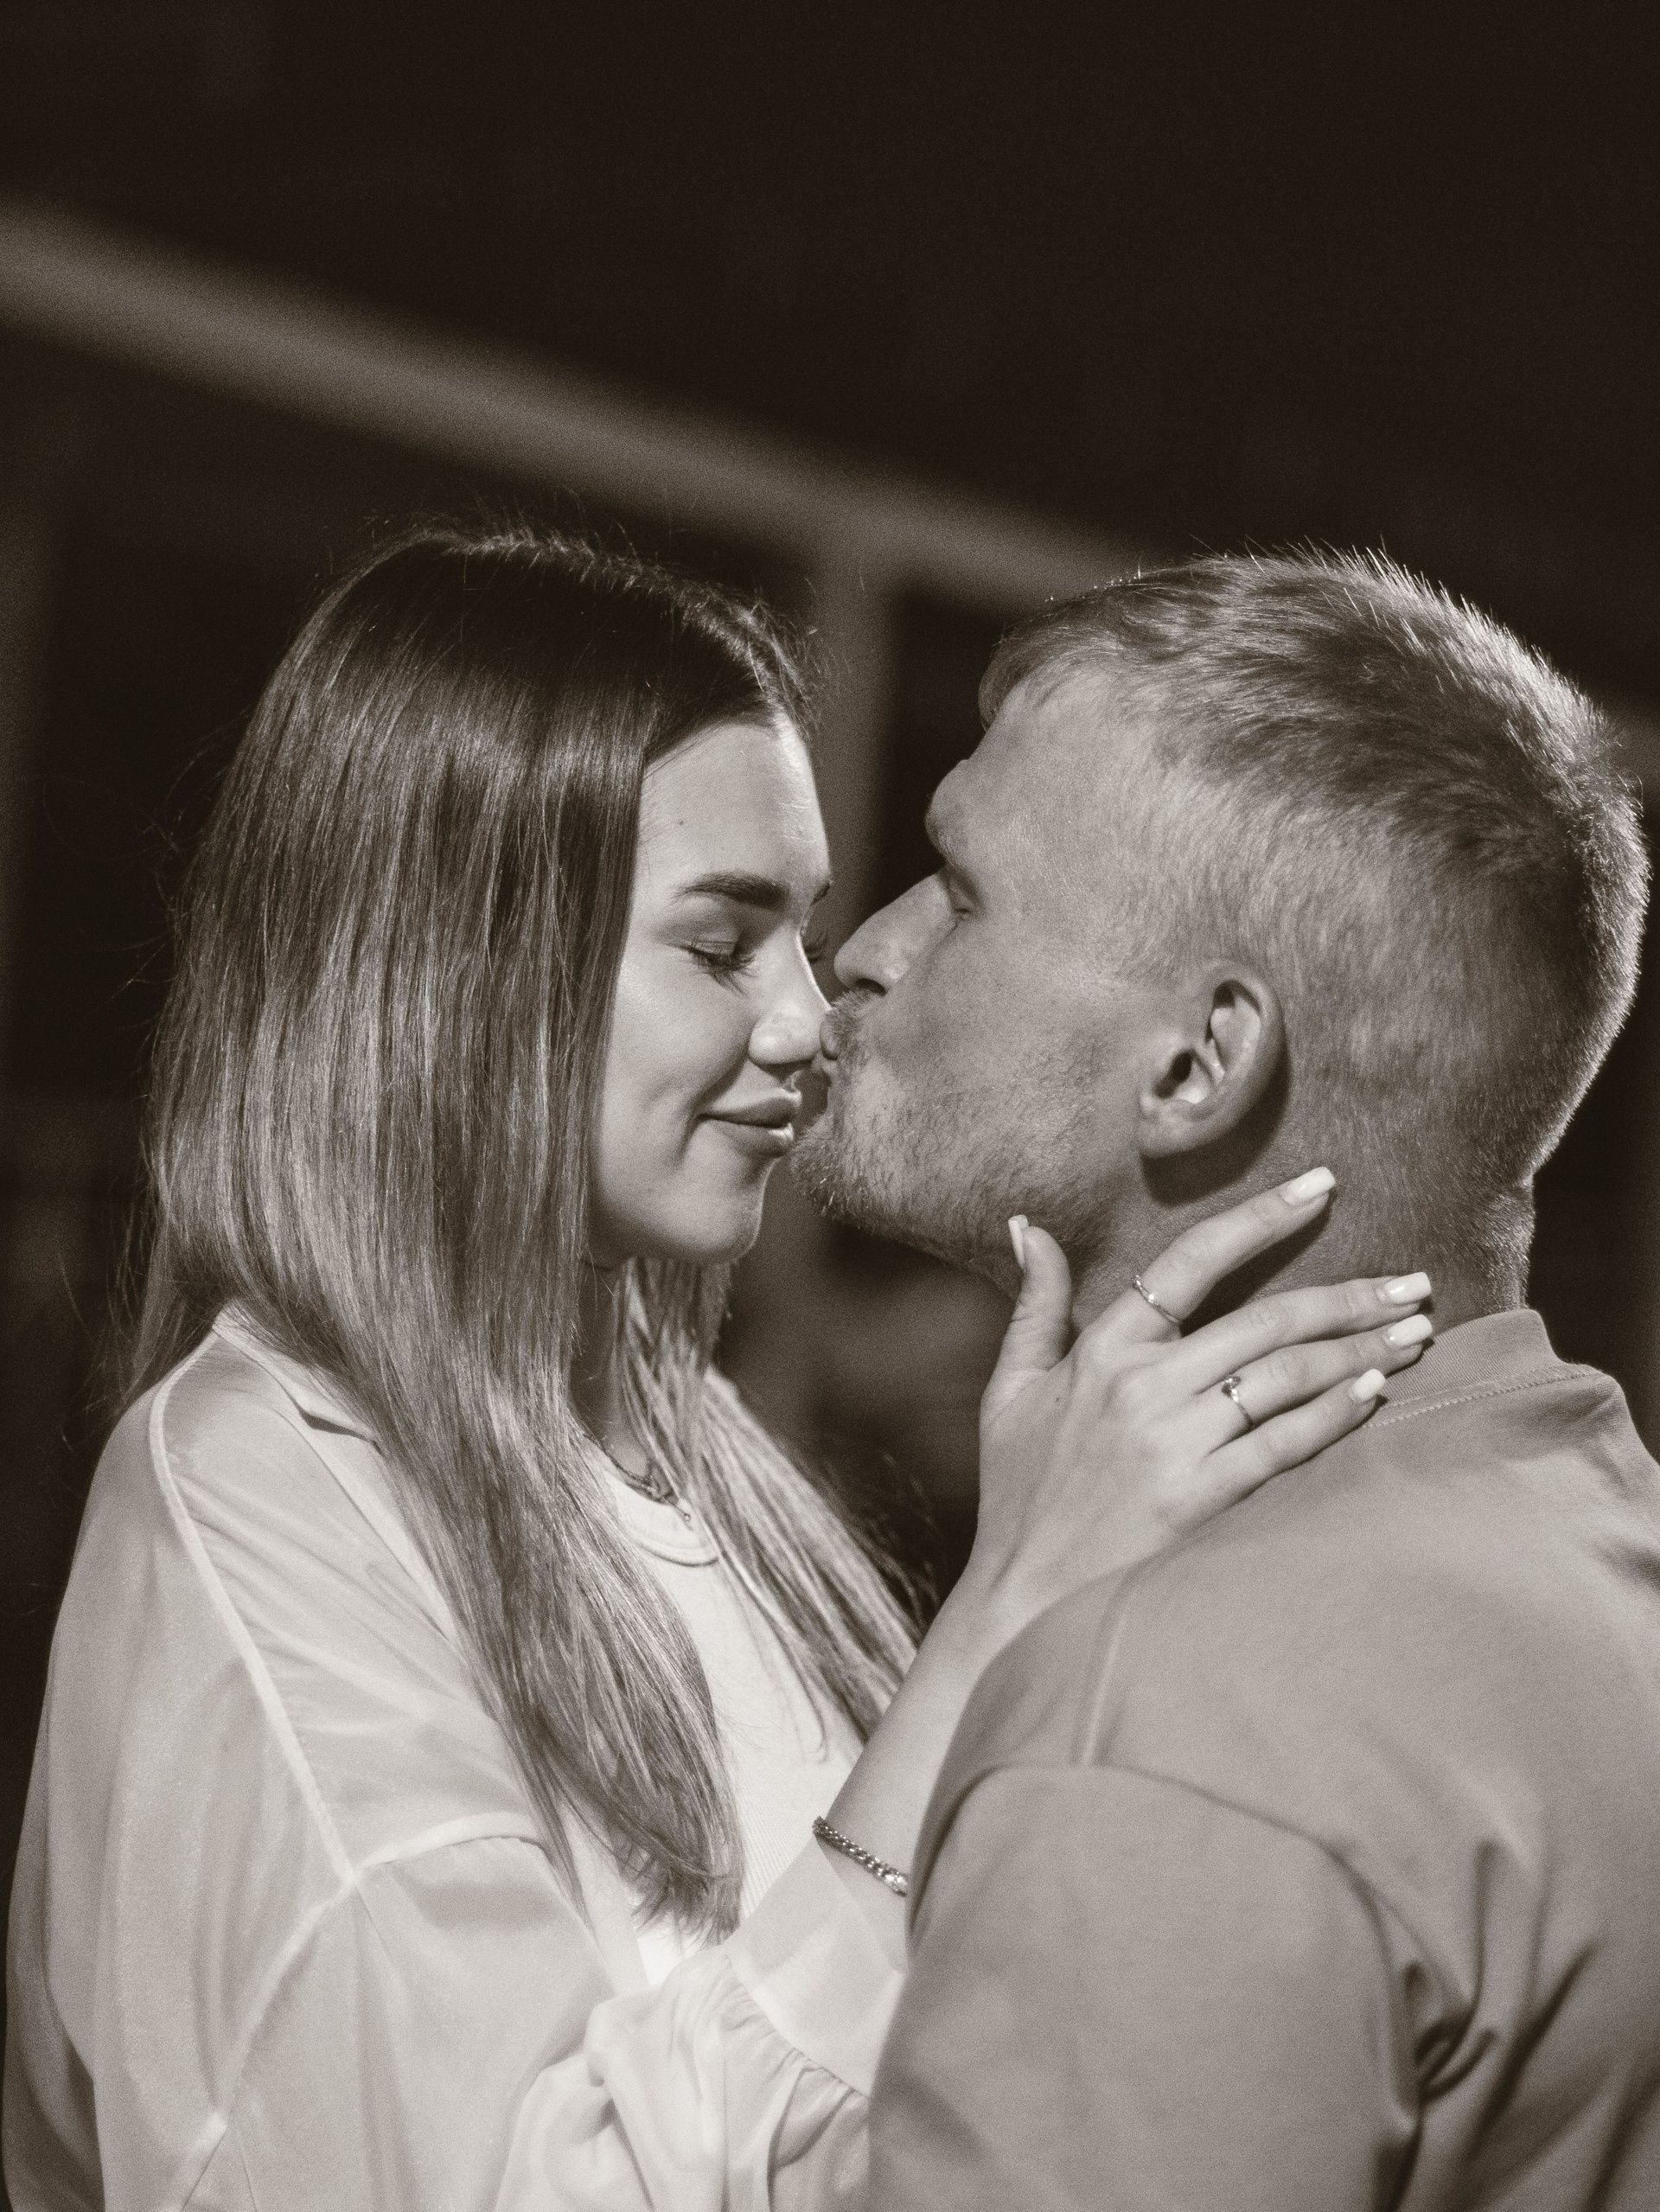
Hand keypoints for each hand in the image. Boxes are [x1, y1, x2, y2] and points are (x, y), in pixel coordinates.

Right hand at [962, 1168, 1431, 1632]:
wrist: (1019, 1599)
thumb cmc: (1021, 1494)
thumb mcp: (1011, 1391)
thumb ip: (1036, 1307)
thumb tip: (1030, 1229)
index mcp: (1103, 1351)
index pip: (1190, 1261)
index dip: (1261, 1217)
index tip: (1323, 1186)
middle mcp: (1142, 1387)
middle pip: (1264, 1320)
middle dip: (1349, 1297)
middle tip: (1414, 1282)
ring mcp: (1172, 1444)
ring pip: (1283, 1377)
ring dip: (1358, 1350)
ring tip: (1414, 1333)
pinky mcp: (1197, 1500)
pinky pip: (1280, 1445)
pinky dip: (1332, 1415)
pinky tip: (1374, 1392)